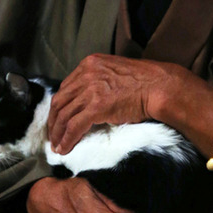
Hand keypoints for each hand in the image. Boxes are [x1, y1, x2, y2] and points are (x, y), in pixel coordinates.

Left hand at [48, 53, 172, 153]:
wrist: (159, 87)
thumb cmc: (143, 82)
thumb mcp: (114, 72)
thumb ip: (98, 81)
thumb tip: (85, 101)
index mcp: (90, 63)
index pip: (65, 87)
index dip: (58, 107)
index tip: (57, 119)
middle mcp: (87, 73)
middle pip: (60, 101)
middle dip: (53, 121)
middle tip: (53, 136)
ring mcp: (91, 89)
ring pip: (64, 114)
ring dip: (58, 133)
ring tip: (58, 146)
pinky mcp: (97, 106)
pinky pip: (74, 126)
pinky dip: (67, 139)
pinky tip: (65, 148)